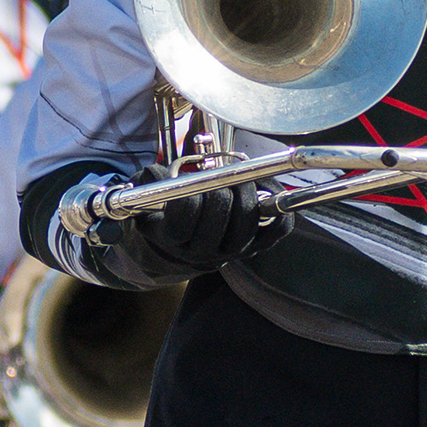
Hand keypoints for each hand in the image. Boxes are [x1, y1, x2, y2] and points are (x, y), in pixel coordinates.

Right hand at [80, 179, 289, 291]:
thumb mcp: (148, 196)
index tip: (192, 180)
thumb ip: (151, 181)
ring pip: (249, 219)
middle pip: (222, 209)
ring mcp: (233, 252)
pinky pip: (278, 230)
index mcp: (174, 237)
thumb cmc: (166, 213)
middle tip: (221, 174)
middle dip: (223, 183)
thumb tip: (161, 174)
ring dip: (248, 190)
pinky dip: (278, 207)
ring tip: (241, 179)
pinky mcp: (256, 249)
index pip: (186, 209)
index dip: (192, 189)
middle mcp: (204, 250)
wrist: (181, 246)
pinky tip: (266, 191)